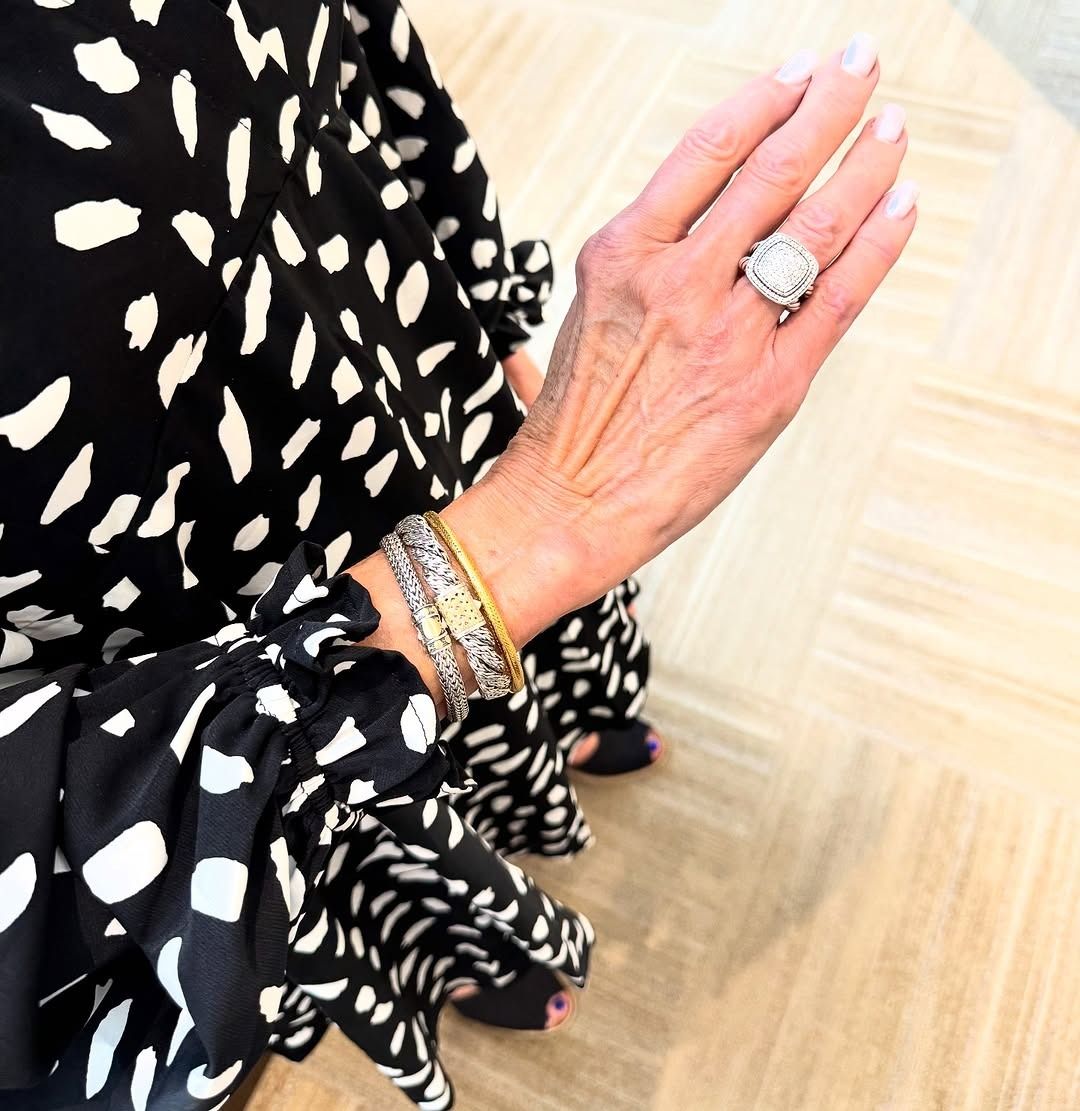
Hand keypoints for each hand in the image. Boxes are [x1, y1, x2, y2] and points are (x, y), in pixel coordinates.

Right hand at [486, 34, 915, 621]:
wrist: (572, 505)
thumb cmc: (572, 420)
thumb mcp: (585, 317)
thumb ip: (638, 264)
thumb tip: (685, 222)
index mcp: (623, 254)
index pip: (708, 150)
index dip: (764, 101)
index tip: (797, 73)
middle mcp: (678, 281)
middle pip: (772, 173)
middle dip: (829, 108)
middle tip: (863, 66)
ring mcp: (727, 333)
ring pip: (815, 227)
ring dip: (864, 165)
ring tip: (893, 129)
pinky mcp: (769, 387)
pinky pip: (837, 300)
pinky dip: (879, 247)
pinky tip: (901, 206)